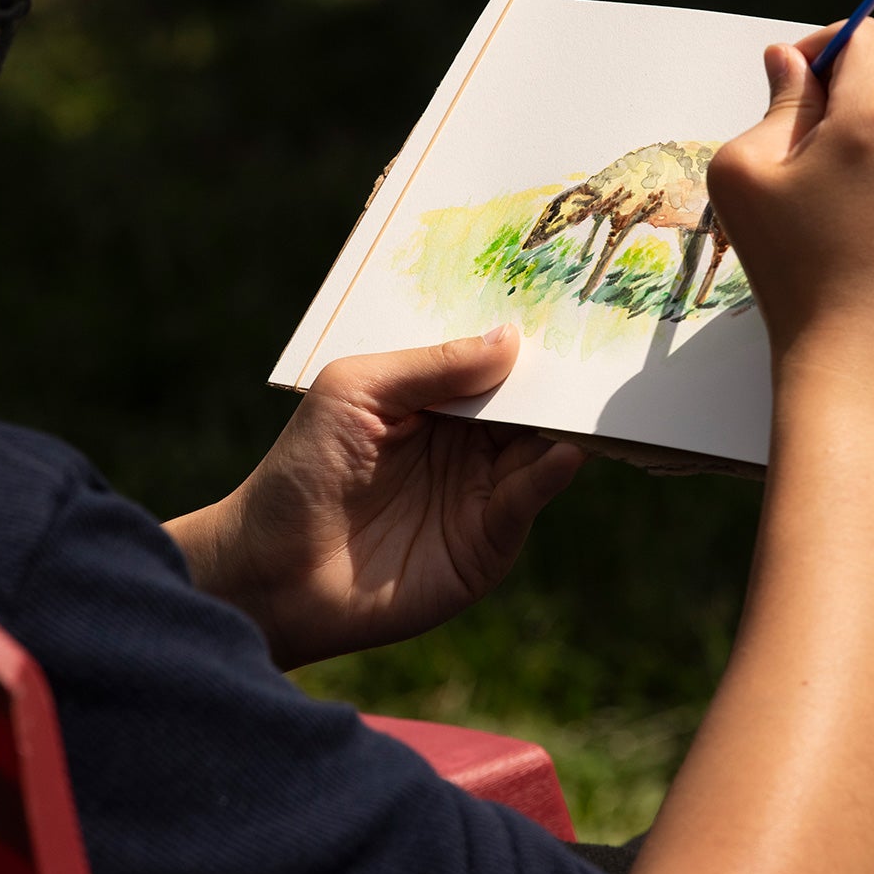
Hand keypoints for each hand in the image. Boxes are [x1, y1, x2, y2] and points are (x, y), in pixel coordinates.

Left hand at [173, 328, 584, 668]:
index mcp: (436, 402)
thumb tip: (512, 338)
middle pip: (529, 405)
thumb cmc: (301, 471)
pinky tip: (563, 450)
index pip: (495, 366)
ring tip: (594, 394)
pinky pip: (526, 501)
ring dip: (567, 421)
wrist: (270, 570)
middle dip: (561, 377)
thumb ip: (433, 365)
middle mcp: (468, 446)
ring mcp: (481, 494)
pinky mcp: (487, 543)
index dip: (526, 341)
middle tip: (603, 341)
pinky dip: (550, 475)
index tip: (568, 304)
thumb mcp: (358, 392)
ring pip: (540, 448)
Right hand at [704, 19, 873, 401]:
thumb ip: (776, 101)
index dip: (821, 47)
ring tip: (840, 191)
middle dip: (850, 86)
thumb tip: (792, 59)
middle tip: (807, 142)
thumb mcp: (748, 175)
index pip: (862, 35)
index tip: (793, 82)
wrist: (867, 364)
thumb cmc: (795, 272)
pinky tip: (871, 219)